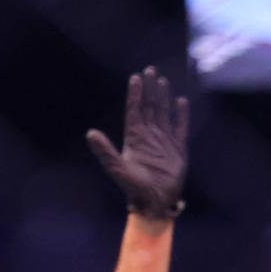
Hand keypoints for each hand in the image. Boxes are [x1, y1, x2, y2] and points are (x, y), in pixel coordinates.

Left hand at [86, 66, 188, 219]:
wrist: (155, 202)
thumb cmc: (133, 188)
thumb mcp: (117, 168)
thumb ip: (105, 151)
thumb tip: (89, 133)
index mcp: (134, 138)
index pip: (134, 111)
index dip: (135, 94)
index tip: (135, 78)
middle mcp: (148, 136)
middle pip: (149, 107)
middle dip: (149, 89)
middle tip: (149, 70)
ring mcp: (164, 141)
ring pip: (163, 113)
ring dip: (162, 97)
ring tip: (161, 80)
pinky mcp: (178, 149)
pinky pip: (180, 127)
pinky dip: (181, 115)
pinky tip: (180, 102)